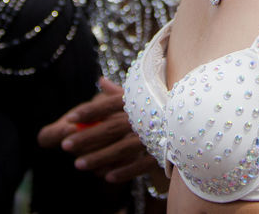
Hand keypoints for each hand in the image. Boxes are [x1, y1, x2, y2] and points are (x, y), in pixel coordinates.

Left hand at [37, 78, 158, 182]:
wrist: (193, 117)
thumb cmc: (162, 104)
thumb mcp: (144, 93)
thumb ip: (119, 91)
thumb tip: (101, 81)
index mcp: (138, 100)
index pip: (108, 104)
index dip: (88, 111)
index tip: (69, 118)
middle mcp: (144, 116)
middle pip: (110, 128)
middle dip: (86, 137)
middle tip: (66, 145)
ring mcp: (153, 135)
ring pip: (121, 149)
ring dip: (98, 158)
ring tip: (78, 164)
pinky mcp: (162, 152)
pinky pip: (141, 164)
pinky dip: (124, 171)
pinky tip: (107, 177)